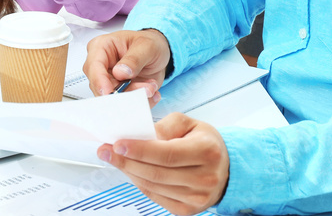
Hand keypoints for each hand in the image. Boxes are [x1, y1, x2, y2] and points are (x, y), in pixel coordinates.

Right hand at [83, 30, 171, 103]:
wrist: (159, 53)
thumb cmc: (149, 43)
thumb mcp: (147, 46)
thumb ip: (134, 59)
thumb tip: (120, 72)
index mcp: (102, 47)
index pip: (94, 66)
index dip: (100, 81)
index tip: (110, 92)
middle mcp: (102, 66)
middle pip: (101, 87)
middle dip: (124, 92)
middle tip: (145, 90)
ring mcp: (109, 81)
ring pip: (114, 98)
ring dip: (136, 95)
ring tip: (151, 87)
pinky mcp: (119, 92)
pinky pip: (126, 104)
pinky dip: (141, 100)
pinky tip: (152, 92)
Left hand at [97, 113, 229, 215]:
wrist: (225, 168)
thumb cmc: (205, 143)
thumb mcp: (190, 124)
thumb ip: (165, 126)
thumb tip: (141, 135)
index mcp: (207, 151)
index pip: (166, 153)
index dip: (139, 150)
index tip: (118, 143)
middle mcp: (204, 177)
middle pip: (156, 172)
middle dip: (126, 161)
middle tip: (107, 151)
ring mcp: (196, 198)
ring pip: (153, 186)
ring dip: (130, 172)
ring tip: (116, 159)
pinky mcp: (187, 210)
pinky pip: (156, 197)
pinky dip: (140, 183)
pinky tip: (132, 171)